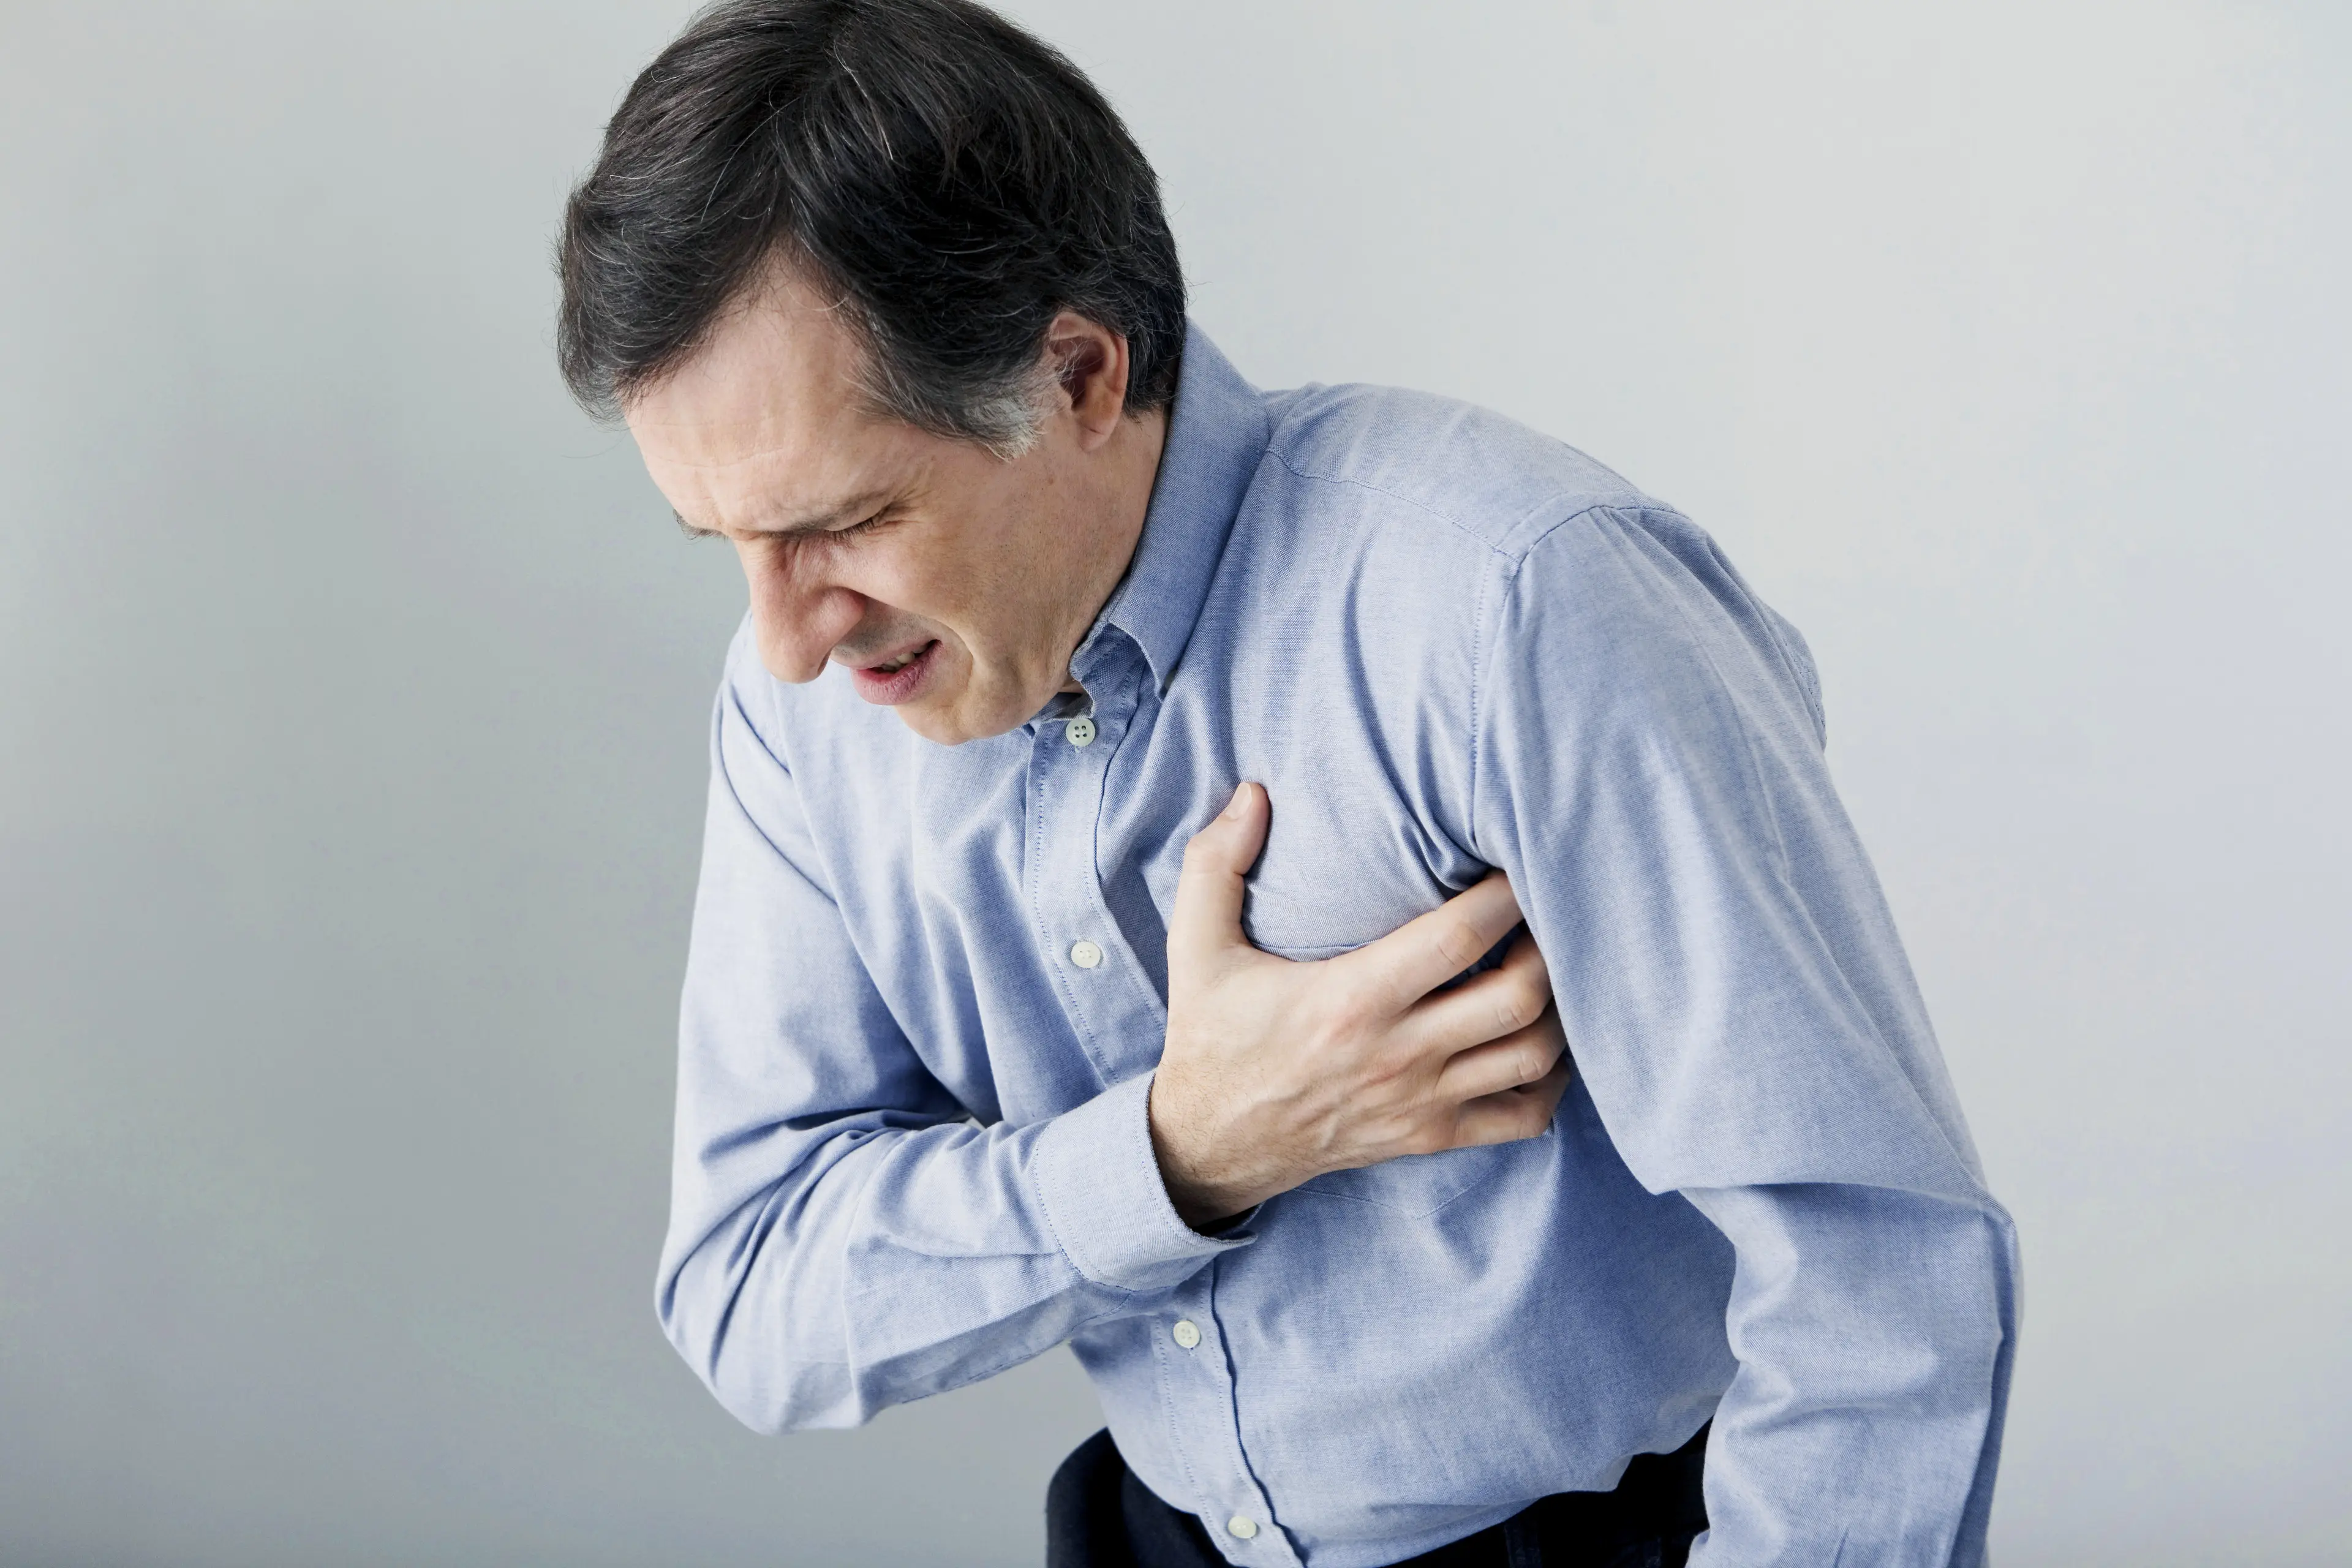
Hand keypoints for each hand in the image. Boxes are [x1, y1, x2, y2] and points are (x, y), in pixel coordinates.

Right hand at [1148, 781, 1571, 1226]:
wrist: (1210, 1142)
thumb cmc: (1213, 1035)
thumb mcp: (1195, 948)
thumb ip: (1215, 864)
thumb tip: (1251, 793)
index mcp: (1351, 999)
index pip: (1459, 938)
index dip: (1505, 894)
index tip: (1514, 855)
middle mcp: (1398, 1054)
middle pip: (1519, 997)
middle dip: (1549, 945)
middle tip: (1546, 908)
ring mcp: (1421, 1101)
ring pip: (1533, 1056)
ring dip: (1559, 1008)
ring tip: (1550, 964)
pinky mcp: (1430, 1137)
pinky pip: (1523, 1116)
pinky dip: (1550, 1080)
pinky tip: (1541, 1040)